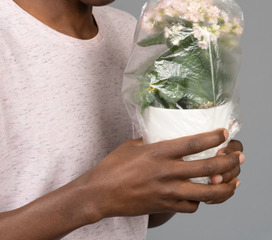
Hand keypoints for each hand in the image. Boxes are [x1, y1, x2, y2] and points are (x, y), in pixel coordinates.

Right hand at [83, 129, 242, 220]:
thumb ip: (152, 141)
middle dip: (227, 161)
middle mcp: (166, 172)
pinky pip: (191, 206)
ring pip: (205, 193)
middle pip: (206, 167)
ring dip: (224, 187)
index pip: (192, 143)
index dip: (212, 137)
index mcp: (158, 152)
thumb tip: (162, 134)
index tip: (224, 132)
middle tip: (238, 156)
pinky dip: (200, 201)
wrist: (100, 194)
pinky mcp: (164, 206)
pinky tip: (202, 196)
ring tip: (234, 182)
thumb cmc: (113, 167)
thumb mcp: (133, 145)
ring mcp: (167, 192)